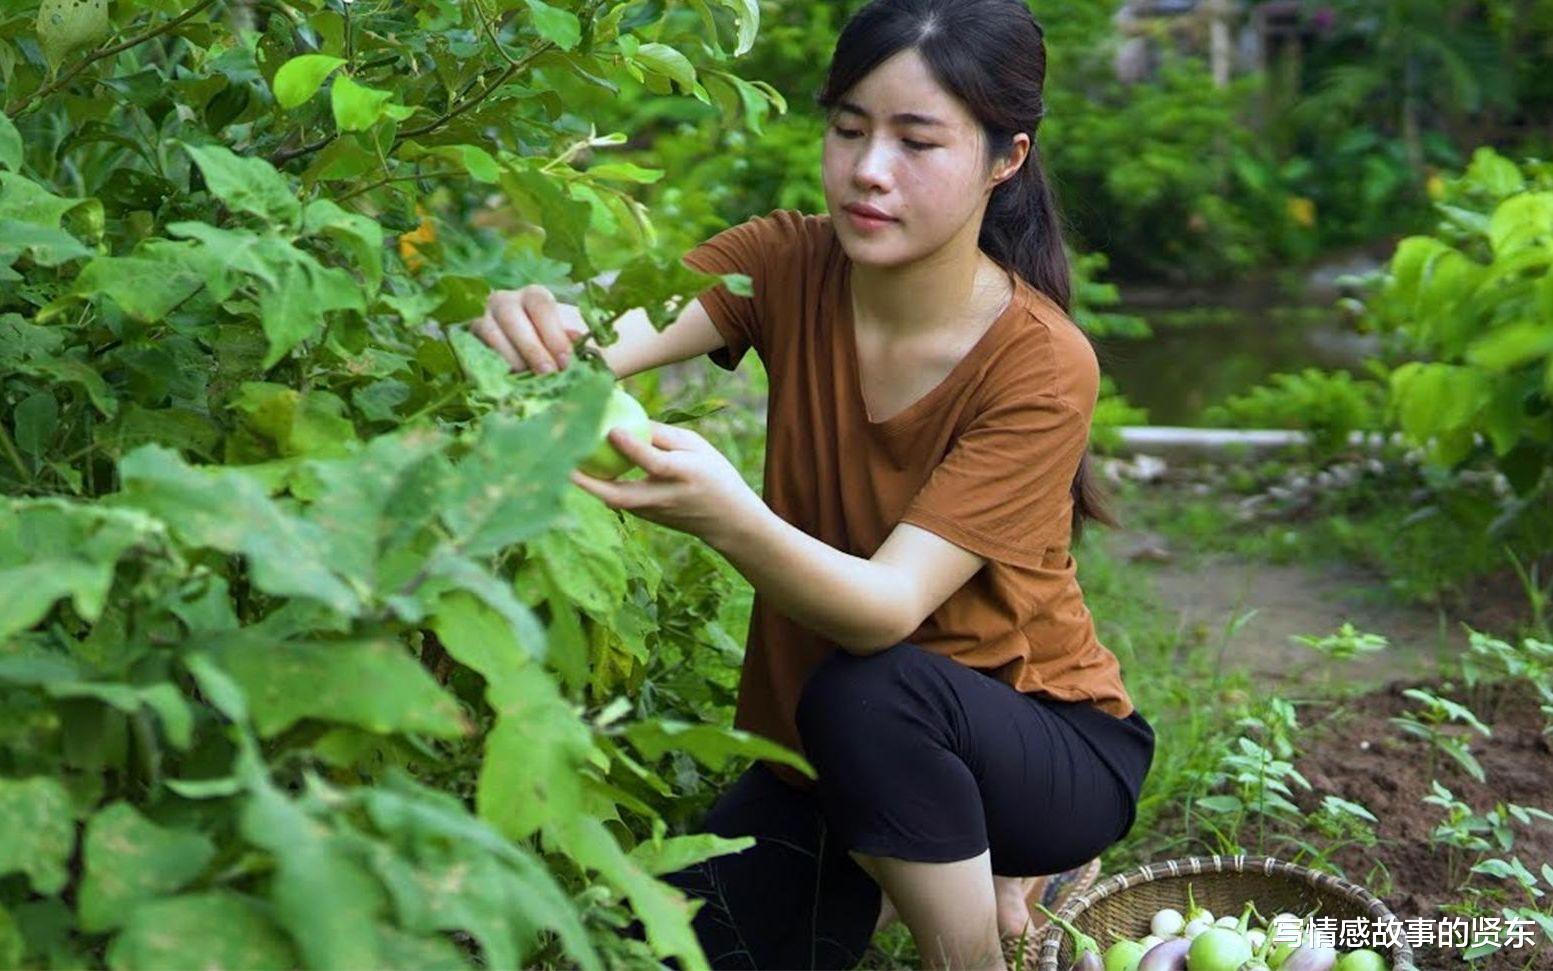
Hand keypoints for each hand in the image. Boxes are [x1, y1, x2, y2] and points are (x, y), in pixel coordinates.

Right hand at [467, 284, 586, 373]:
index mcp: (533, 295)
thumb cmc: (544, 339)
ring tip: (528, 378)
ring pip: (492, 333)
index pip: (541, 306)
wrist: (513, 342)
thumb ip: (567, 338)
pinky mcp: (468, 336)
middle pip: (513, 318)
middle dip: (533, 349)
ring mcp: (482, 316)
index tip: (565, 361)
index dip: (554, 334)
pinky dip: (492, 365)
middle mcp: (504, 300)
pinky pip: (477, 348)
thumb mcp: (558, 335)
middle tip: (548, 373)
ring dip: (511, 358)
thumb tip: (578, 340)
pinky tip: (507, 379)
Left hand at [568, 421, 762, 546]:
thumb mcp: (696, 446)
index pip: (654, 463)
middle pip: (621, 495)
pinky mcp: (647, 519)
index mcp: (684, 474)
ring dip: (588, 484)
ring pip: (614, 499)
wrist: (727, 520)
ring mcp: (654, 513)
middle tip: (563, 462)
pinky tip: (583, 469)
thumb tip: (625, 417)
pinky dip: (600, 486)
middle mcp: (665, 497)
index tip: (612, 431)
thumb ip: (662, 435)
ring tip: (564, 460)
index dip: (632, 448)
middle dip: (589, 483)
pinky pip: (619, 499)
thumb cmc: (712, 473)